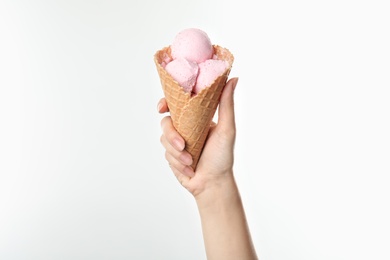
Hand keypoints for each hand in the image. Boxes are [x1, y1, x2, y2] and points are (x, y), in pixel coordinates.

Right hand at [159, 78, 238, 196]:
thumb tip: (233, 78)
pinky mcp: (172, 156)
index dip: (166, 102)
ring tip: (190, 161)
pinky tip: (189, 169)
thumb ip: (226, 104)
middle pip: (166, 122)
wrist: (213, 184)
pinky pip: (166, 154)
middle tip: (182, 144)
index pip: (177, 104)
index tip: (162, 107)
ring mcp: (177, 142)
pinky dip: (178, 162)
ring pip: (164, 139)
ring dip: (177, 153)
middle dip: (172, 135)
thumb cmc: (222, 157)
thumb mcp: (227, 129)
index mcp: (197, 118)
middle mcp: (185, 128)